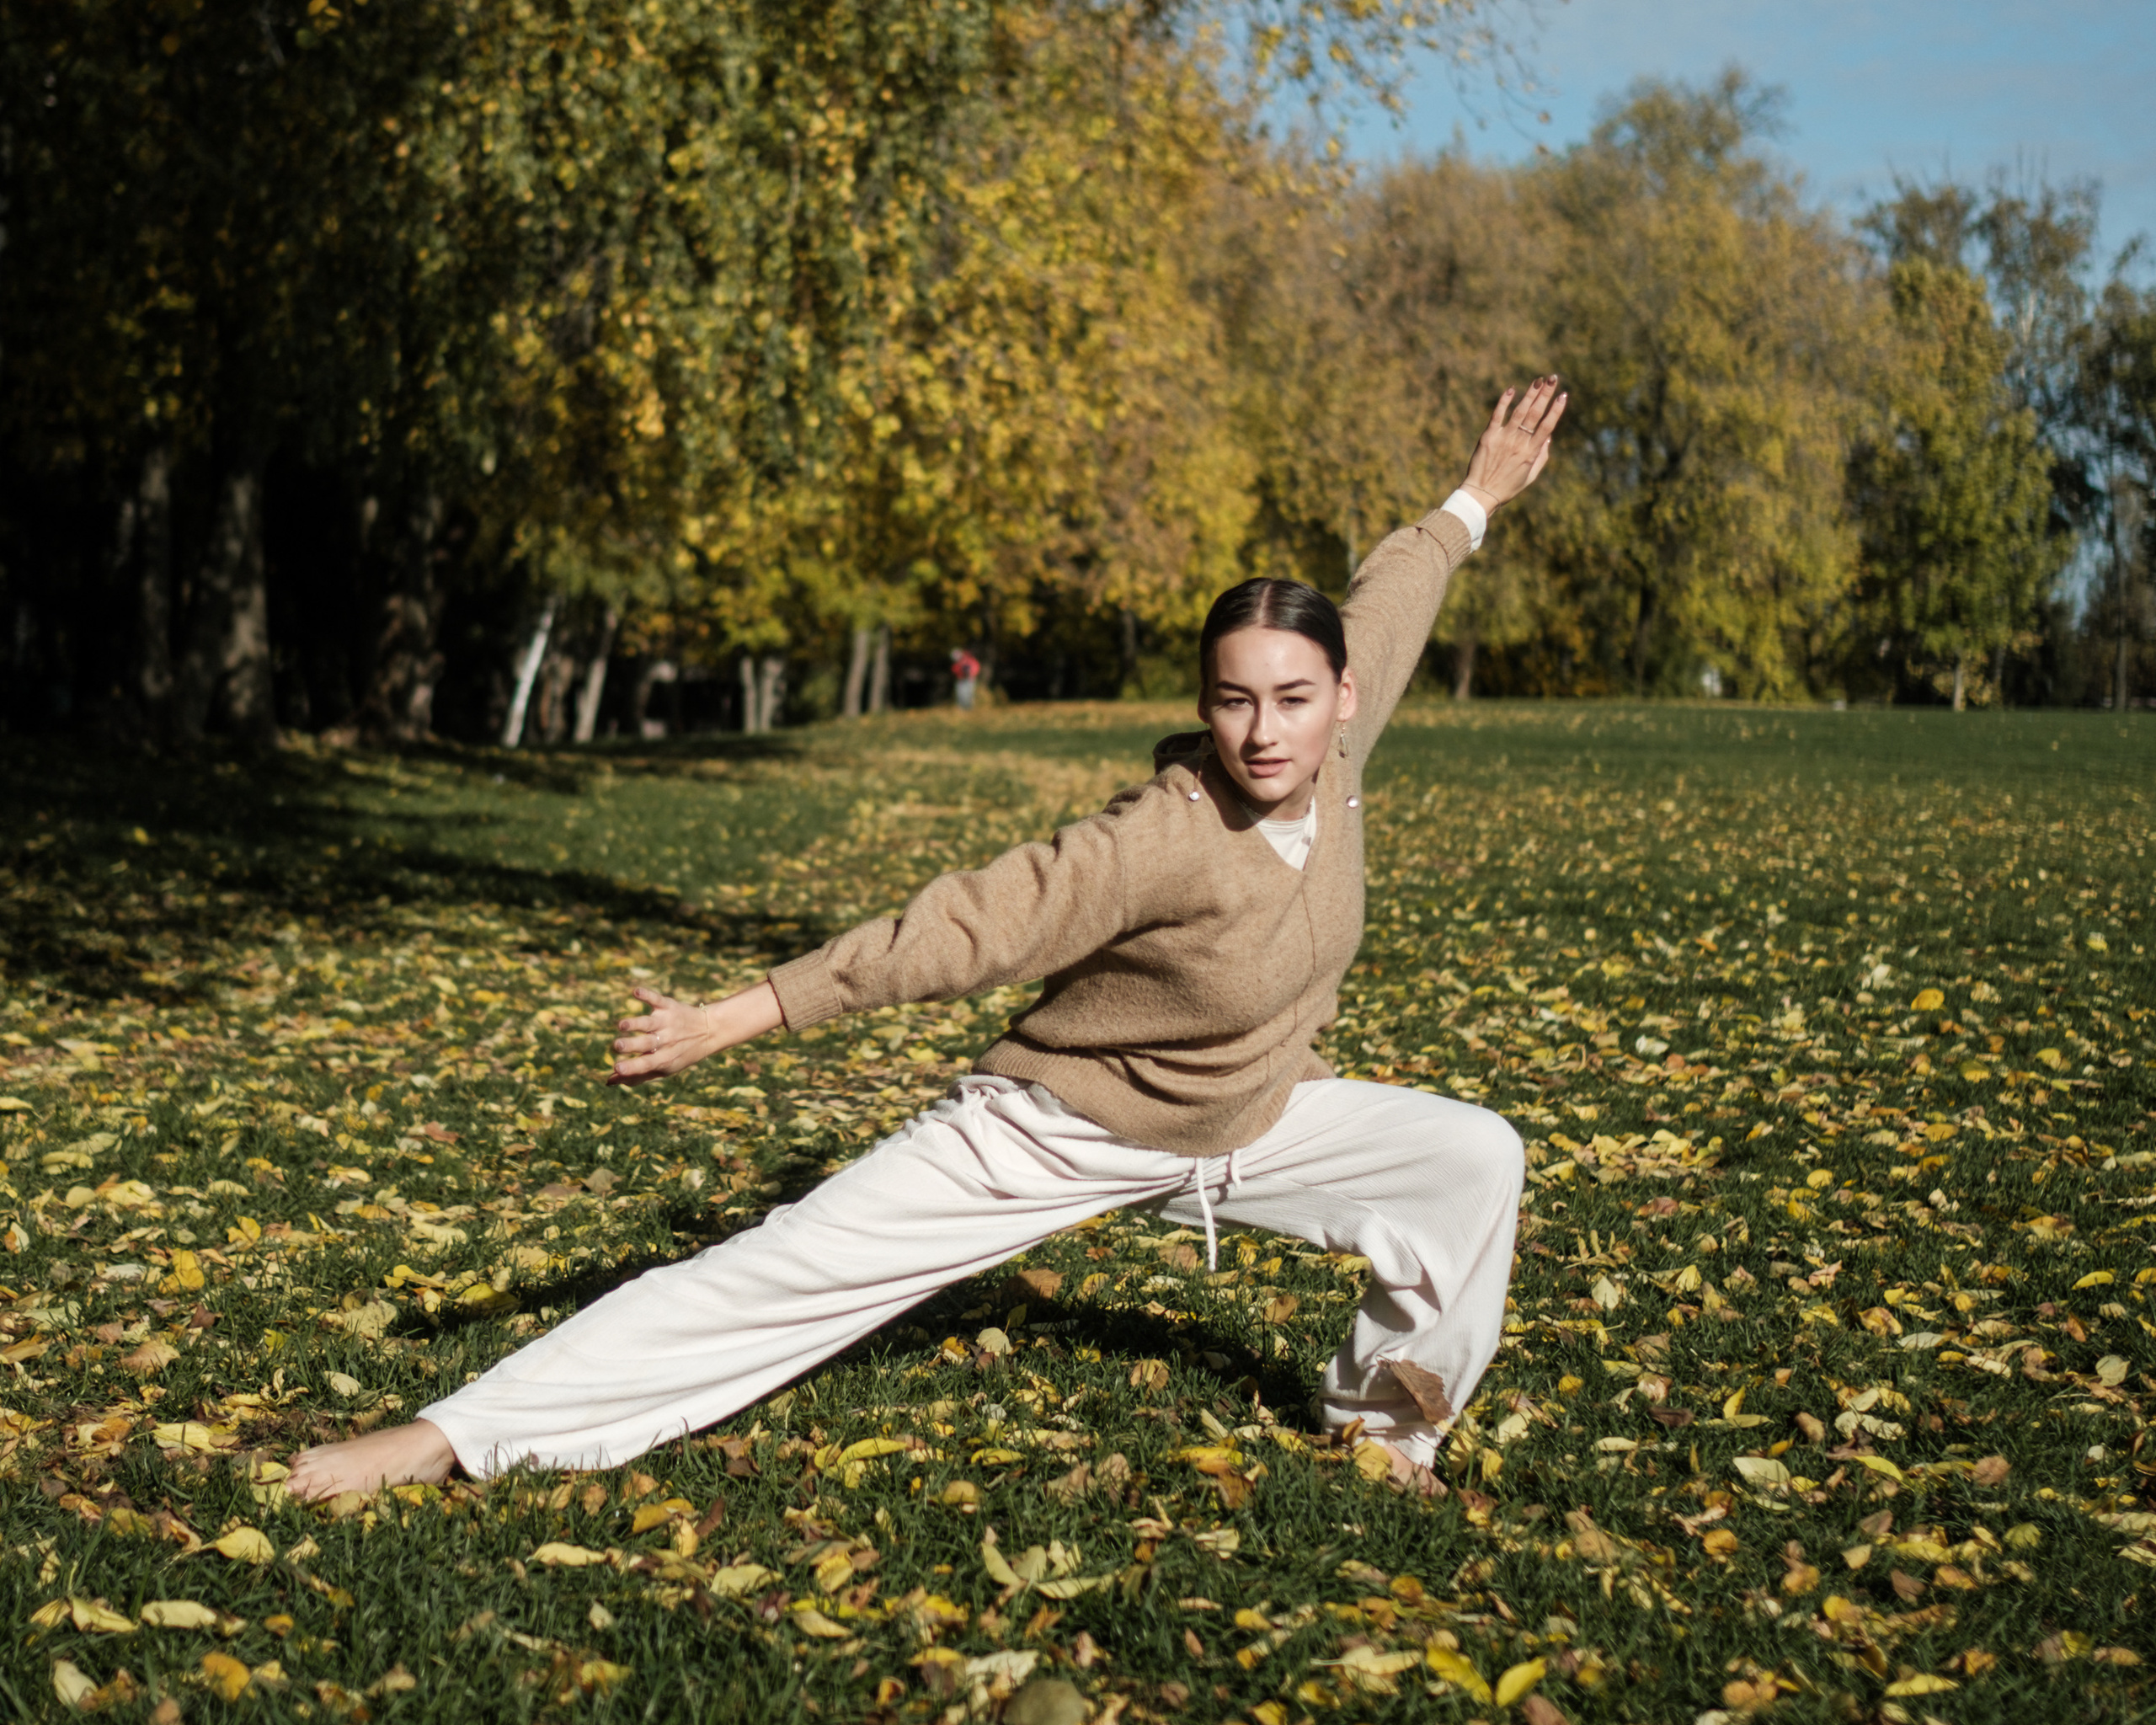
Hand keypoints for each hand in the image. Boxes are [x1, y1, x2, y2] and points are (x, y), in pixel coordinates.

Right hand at [607, 981, 780, 1086]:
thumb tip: (609, 1081)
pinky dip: (647, 994)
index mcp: (663, 1059)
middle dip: (630, 1045)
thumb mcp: (663, 1069)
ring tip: (622, 1025)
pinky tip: (635, 992)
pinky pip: (657, 999)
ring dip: (635, 1023)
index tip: (616, 1068)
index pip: (645, 1064)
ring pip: (648, 1023)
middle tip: (617, 1045)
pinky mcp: (668, 1006)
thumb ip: (637, 1075)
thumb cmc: (680, 1053)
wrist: (709, 1031)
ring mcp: (666, 1022)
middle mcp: (665, 1041)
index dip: (631, 1067)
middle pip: (645, 1043)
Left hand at [1459, 375, 1567, 513]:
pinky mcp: (1488, 437)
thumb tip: (1548, 437)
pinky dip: (1504, 402)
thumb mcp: (1531, 476)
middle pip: (1535, 414)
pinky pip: (1497, 415)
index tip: (1564, 395)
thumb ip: (1542, 456)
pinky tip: (1512, 389)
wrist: (1481, 494)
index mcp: (1531, 452)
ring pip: (1519, 411)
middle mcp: (1519, 443)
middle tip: (1553, 378)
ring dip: (1529, 394)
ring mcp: (1503, 438)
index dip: (1556, 410)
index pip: (1547, 426)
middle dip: (1545, 394)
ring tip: (1538, 380)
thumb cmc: (1508, 487)